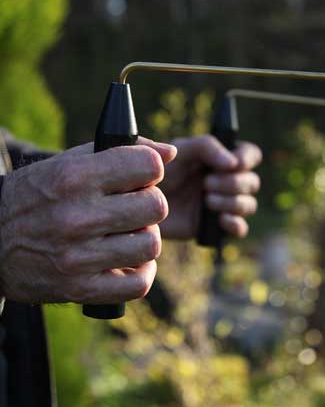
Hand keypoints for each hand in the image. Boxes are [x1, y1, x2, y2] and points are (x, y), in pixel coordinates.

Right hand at [0, 139, 175, 304]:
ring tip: (128, 233)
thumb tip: (169, 152)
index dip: (151, 169)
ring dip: (145, 237)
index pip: (147, 167)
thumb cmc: (38, 195)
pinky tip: (129, 261)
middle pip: (156, 207)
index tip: (140, 176)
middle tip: (134, 205)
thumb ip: (122, 151)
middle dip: (150, 202)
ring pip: (150, 245)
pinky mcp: (79, 290)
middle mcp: (76, 217)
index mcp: (75, 177)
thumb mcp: (70, 162)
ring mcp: (77, 258)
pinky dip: (141, 272)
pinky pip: (138, 284)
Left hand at [159, 135, 261, 239]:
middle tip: (206, 184)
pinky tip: (218, 218)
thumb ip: (206, 146)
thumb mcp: (181, 150)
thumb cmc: (160, 170)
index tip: (233, 164)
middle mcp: (227, 181)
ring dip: (232, 201)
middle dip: (233, 183)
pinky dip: (234, 223)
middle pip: (253, 182)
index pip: (251, 155)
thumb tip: (232, 163)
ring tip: (207, 199)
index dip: (247, 159)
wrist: (140, 203)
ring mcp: (224, 204)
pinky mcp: (216, 227)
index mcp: (222, 158)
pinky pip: (240, 229)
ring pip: (249, 205)